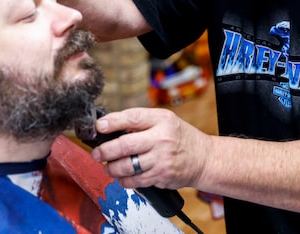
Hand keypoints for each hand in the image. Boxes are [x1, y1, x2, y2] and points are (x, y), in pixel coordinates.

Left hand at [89, 107, 209, 190]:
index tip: (99, 127)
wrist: (203, 158)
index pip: (131, 118)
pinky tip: (122, 177)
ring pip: (127, 166)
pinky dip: (124, 180)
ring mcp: (161, 159)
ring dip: (111, 168)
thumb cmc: (179, 137)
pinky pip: (135, 181)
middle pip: (125, 145)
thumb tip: (111, 127)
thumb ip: (141, 122)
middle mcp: (161, 138)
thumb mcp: (164, 120)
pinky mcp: (161, 176)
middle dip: (105, 151)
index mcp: (161, 120)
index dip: (112, 122)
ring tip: (107, 167)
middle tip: (97, 153)